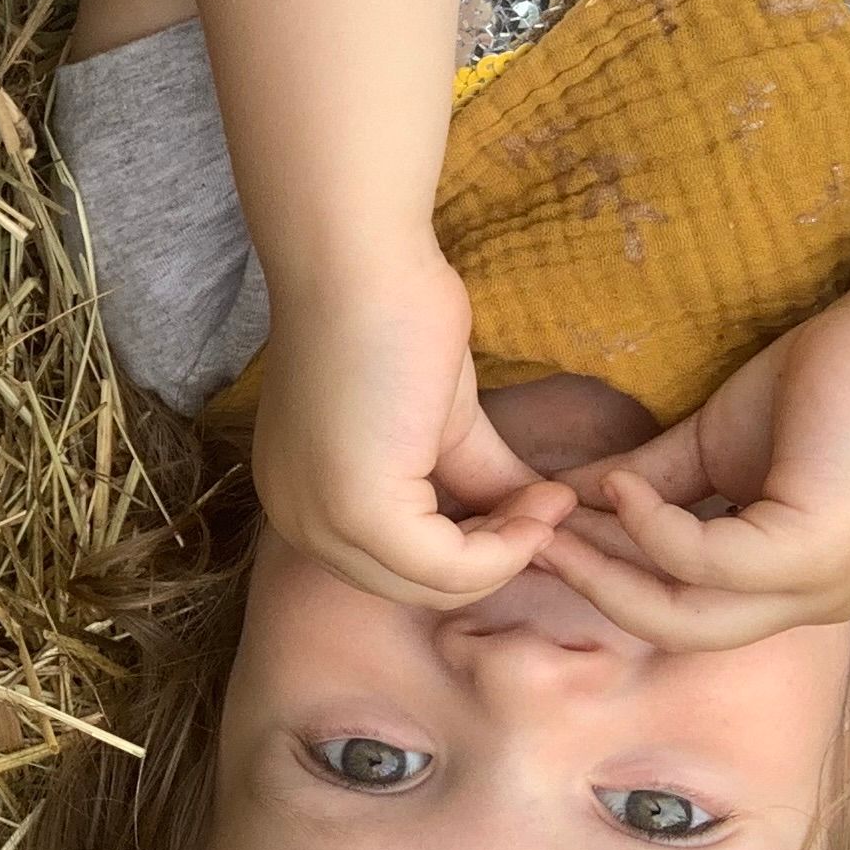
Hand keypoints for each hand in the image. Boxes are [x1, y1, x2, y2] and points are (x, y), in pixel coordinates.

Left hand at [253, 253, 575, 606]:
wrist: (362, 262)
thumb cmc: (392, 318)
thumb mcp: (443, 425)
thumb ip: (479, 482)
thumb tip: (540, 520)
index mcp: (304, 500)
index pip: (394, 565)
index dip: (474, 549)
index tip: (536, 509)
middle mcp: (298, 521)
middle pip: (413, 586)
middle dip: (494, 557)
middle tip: (551, 510)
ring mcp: (321, 522)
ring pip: (433, 585)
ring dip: (508, 550)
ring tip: (551, 501)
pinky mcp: (358, 513)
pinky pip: (447, 568)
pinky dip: (506, 546)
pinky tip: (544, 500)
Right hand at [532, 289, 849, 648]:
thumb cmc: (831, 380)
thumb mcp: (716, 446)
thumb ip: (650, 484)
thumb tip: (569, 499)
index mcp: (796, 586)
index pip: (682, 609)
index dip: (605, 578)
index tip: (541, 536)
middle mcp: (816, 602)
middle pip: (676, 630)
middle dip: (592, 586)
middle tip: (528, 539)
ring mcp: (821, 585)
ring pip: (686, 615)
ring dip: (608, 566)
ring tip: (557, 515)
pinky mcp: (815, 551)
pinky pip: (705, 563)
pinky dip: (651, 530)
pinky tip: (621, 486)